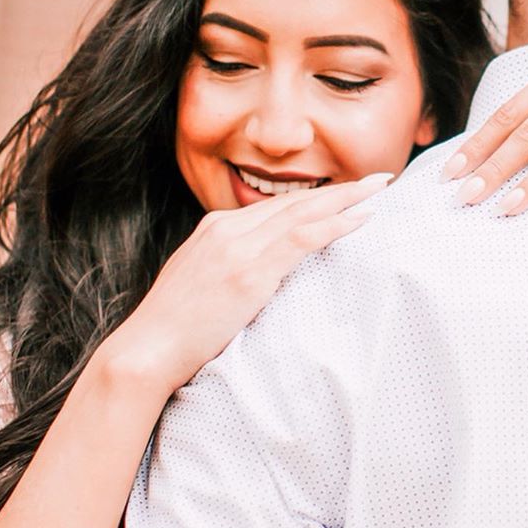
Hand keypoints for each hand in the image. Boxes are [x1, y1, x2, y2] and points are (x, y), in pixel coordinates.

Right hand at [103, 173, 392, 392]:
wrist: (147, 349)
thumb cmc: (173, 330)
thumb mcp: (202, 285)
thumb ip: (230, 269)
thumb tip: (260, 276)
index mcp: (214, 229)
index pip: (275, 206)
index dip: (314, 199)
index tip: (345, 195)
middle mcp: (226, 228)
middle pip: (293, 201)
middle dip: (339, 189)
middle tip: (377, 178)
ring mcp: (238, 247)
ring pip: (303, 211)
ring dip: (347, 198)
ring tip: (379, 189)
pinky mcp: (249, 270)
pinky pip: (302, 238)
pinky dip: (336, 224)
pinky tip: (362, 218)